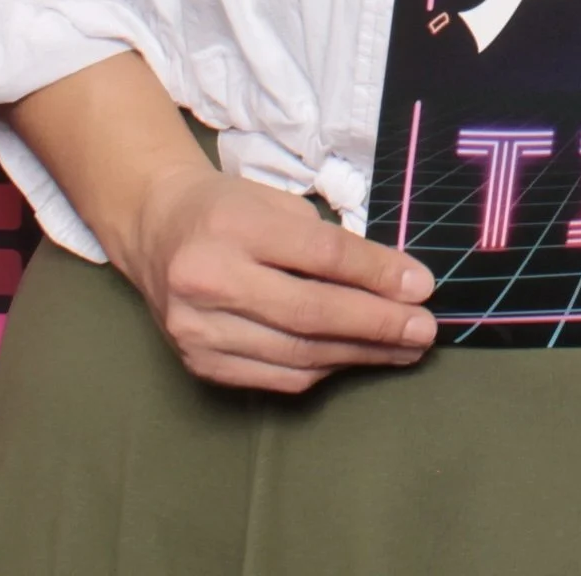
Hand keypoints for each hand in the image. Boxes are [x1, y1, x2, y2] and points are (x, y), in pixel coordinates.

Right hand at [118, 158, 437, 393]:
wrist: (155, 231)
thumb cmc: (228, 210)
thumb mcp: (278, 204)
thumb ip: (329, 241)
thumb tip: (397, 282)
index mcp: (234, 228)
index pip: (322, 256)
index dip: (377, 274)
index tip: (423, 286)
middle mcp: (210, 282)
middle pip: (312, 313)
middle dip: (377, 325)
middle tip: (424, 330)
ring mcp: (199, 331)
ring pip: (297, 353)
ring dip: (359, 355)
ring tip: (403, 349)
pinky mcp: (199, 364)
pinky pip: (276, 376)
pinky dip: (323, 369)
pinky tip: (355, 357)